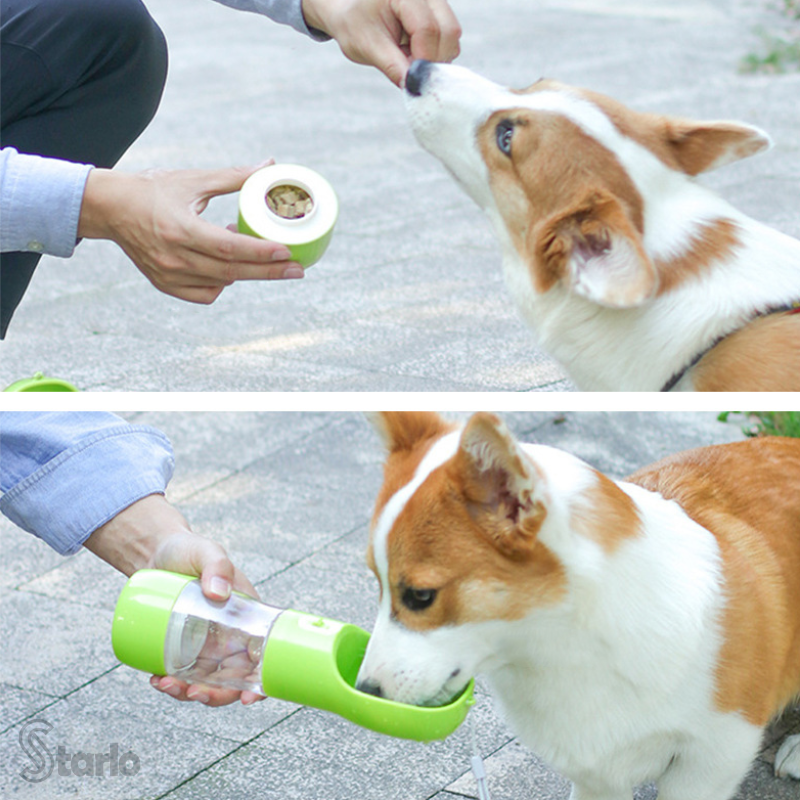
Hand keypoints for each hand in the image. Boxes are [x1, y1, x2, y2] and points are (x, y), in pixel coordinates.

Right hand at [77, 162, 303, 303]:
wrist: (109, 208)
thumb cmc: (152, 189)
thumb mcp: (192, 180)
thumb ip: (233, 177)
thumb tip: (268, 166)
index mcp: (179, 229)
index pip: (229, 248)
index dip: (261, 252)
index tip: (288, 251)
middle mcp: (173, 257)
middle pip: (232, 272)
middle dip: (269, 271)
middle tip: (298, 269)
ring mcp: (168, 275)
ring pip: (221, 284)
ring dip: (246, 272)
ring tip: (262, 254)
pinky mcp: (165, 285)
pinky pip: (205, 294)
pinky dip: (222, 284)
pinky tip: (228, 267)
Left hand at [83, 494, 262, 705]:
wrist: (153, 552)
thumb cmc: (188, 550)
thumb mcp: (206, 552)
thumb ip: (217, 565)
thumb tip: (218, 593)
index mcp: (247, 617)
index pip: (263, 656)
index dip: (261, 684)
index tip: (249, 699)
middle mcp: (230, 635)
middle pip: (233, 679)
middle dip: (216, 696)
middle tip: (193, 693)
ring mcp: (204, 644)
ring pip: (205, 681)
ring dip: (189, 693)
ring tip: (166, 685)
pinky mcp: (180, 647)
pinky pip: (180, 674)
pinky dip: (170, 684)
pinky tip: (156, 680)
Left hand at [303, 0, 460, 85]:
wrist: (352, 12)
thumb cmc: (355, 24)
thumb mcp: (367, 46)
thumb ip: (392, 66)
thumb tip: (413, 86)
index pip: (427, 28)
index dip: (423, 59)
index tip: (410, 79)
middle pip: (449, 30)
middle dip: (433, 59)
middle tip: (409, 70)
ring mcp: (435, 2)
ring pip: (452, 37)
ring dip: (435, 58)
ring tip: (407, 58)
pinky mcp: (439, 14)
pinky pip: (449, 39)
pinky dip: (435, 54)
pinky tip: (413, 52)